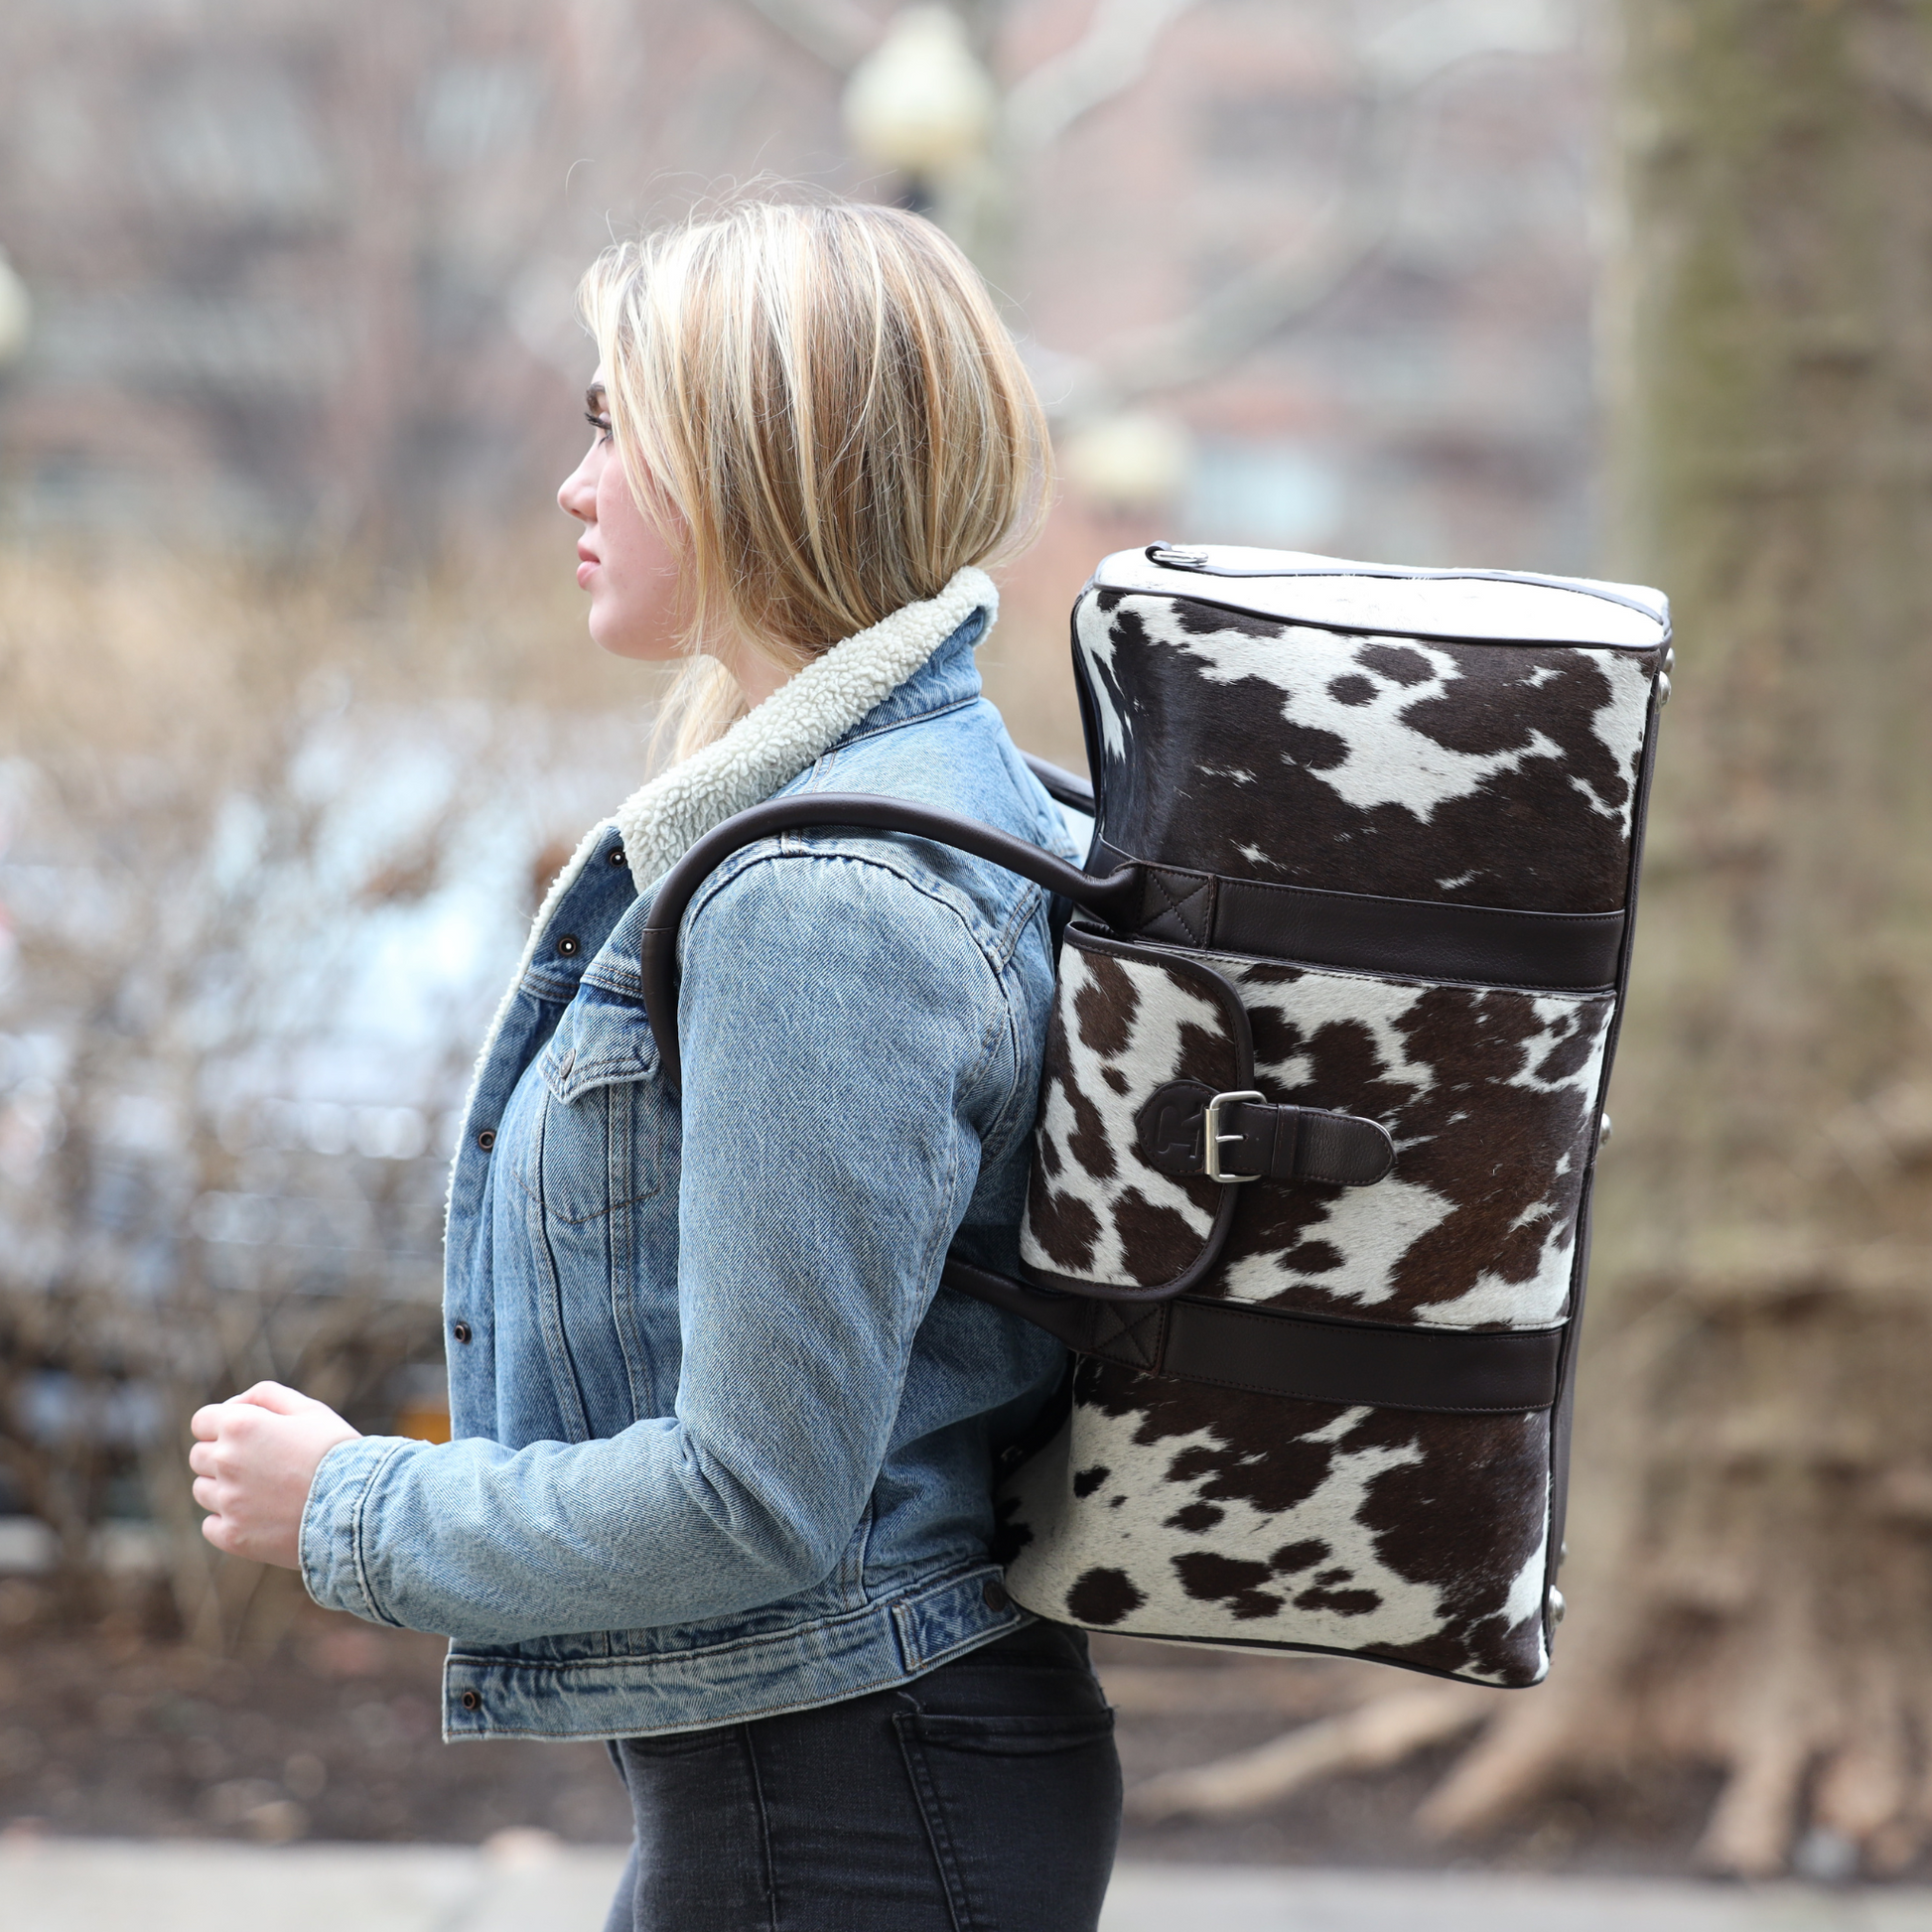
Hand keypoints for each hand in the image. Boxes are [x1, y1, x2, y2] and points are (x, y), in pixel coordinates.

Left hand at [188, 1382, 361, 1568]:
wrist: (359, 1505)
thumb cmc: (337, 1452)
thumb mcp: (310, 1409)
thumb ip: (266, 1395)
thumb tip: (234, 1404)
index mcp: (241, 1425)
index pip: (202, 1421)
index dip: (220, 1424)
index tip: (244, 1434)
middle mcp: (226, 1461)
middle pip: (198, 1456)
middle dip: (221, 1455)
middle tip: (260, 1463)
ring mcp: (227, 1502)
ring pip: (202, 1491)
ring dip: (223, 1488)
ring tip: (263, 1491)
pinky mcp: (233, 1536)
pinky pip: (211, 1525)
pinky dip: (228, 1520)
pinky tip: (259, 1516)